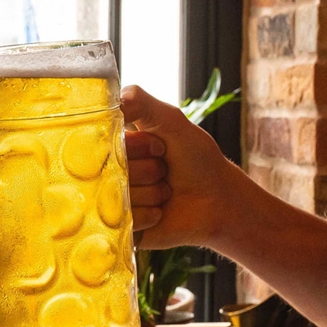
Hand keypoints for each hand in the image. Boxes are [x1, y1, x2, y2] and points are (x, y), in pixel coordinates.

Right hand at [122, 85, 248, 249]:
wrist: (218, 200)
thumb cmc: (196, 159)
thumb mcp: (171, 121)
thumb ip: (140, 102)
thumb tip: (113, 98)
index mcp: (116, 148)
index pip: (108, 144)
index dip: (138, 147)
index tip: (159, 147)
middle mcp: (110, 174)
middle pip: (113, 172)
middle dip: (148, 171)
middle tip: (164, 171)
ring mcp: (114, 202)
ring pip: (120, 198)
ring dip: (152, 195)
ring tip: (165, 192)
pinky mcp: (121, 228)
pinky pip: (126, 221)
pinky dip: (149, 216)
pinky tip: (160, 213)